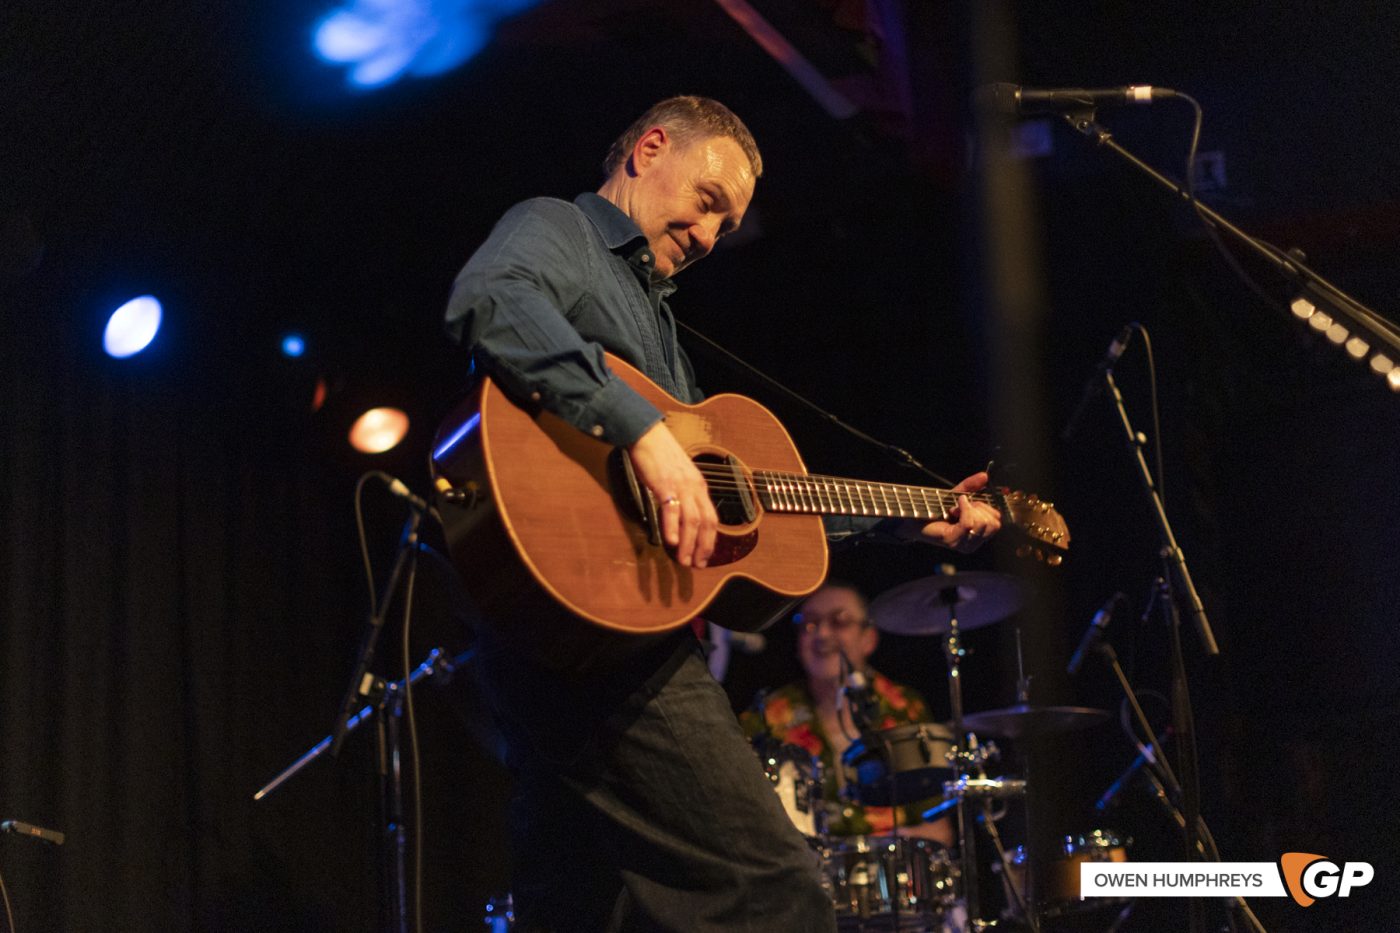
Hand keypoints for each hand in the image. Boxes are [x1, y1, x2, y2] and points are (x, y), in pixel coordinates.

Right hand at [627, 421, 717, 567]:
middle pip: (706, 522)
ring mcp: (681, 486)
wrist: (647, 434)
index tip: (704, 557)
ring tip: (683, 560)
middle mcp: (695, 487)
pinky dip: (673, 527)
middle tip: (696, 565)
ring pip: (692, 520)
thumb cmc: (660, 455)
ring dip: (689, 543)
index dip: (709, 540)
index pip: (711, 518)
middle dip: (703, 547)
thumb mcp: (679, 476)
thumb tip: (680, 516)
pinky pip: (672, 509)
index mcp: (699, 486)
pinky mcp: (665, 484)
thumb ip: (683, 494)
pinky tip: (671, 541)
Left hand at [896, 471, 1001, 551]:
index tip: (972, 503)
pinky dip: (963, 510)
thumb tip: (985, 475)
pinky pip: (968, 523)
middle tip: (963, 506)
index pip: (998, 522)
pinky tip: (954, 507)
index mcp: (979, 534)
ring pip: (981, 523)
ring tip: (956, 509)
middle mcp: (974, 543)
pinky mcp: (953, 541)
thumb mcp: (958, 494)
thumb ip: (972, 485)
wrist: (915, 515)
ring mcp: (964, 545)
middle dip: (980, 509)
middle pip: (993, 524)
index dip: (988, 508)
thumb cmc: (936, 508)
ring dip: (969, 510)